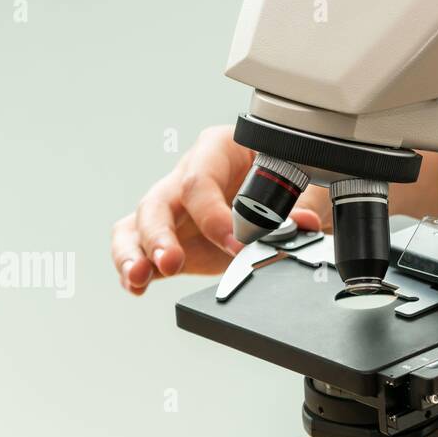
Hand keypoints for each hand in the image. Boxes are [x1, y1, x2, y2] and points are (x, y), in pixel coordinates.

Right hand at [110, 126, 327, 294]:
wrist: (289, 197)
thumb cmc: (290, 176)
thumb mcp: (303, 184)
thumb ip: (301, 203)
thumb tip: (304, 222)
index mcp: (218, 150)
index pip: (201, 180)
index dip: (213, 214)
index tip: (236, 243)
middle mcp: (188, 175)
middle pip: (159, 202)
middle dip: (161, 236)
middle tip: (172, 263)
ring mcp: (173, 207)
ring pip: (137, 225)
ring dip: (134, 253)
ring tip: (138, 277)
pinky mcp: (168, 237)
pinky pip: (138, 249)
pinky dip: (134, 269)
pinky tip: (137, 286)